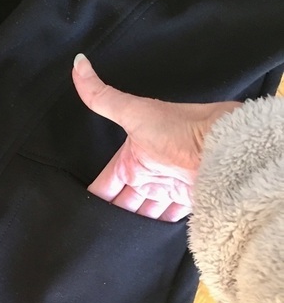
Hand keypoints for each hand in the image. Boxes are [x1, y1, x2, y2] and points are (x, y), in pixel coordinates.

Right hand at [71, 53, 240, 221]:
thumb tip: (78, 63)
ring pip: (143, 212)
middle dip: (114, 214)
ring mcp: (167, 188)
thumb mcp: (133, 113)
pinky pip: (167, 219)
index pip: (106, 182)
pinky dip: (157, 228)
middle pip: (124, 201)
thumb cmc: (178, 127)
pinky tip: (145, 237)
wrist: (222, 145)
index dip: (95, 198)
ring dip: (134, 224)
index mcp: (132, 158)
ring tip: (118, 239)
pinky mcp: (186, 201)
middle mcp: (149, 174)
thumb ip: (102, 96)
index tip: (82, 214)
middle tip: (99, 233)